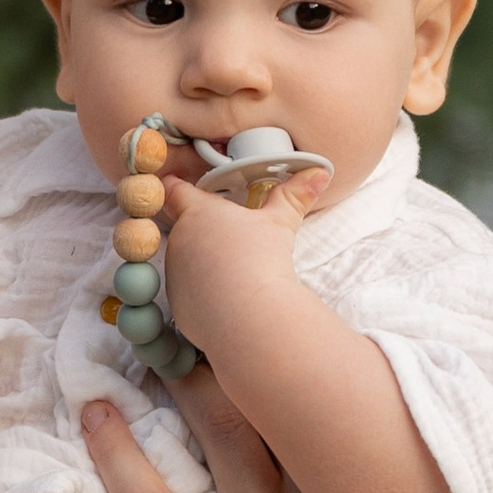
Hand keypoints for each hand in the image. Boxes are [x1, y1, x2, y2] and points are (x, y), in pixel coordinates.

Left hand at [155, 174, 306, 367]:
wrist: (251, 317)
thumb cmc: (262, 261)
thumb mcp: (281, 222)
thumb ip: (294, 195)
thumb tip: (318, 174)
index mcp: (197, 212)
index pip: (174, 190)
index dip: (179, 187)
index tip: (182, 186)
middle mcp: (177, 241)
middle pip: (185, 230)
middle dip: (205, 233)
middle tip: (233, 241)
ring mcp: (174, 276)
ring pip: (186, 263)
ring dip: (204, 265)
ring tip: (236, 272)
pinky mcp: (178, 306)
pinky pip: (189, 294)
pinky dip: (205, 295)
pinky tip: (229, 298)